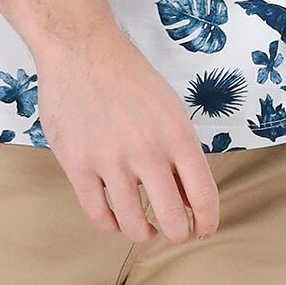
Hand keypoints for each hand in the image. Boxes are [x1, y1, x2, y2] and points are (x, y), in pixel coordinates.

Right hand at [35, 22, 221, 242]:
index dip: (208, 222)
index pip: (204, 195)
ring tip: (145, 229)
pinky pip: (98, 214)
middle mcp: (147, 150)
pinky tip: (116, 218)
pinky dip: (111, 225)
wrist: (81, 50)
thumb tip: (190, 198)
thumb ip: (180, 153)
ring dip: (144, 234)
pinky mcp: (77, 165)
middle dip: (178, 234)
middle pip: (173, 218)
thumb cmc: (128, 79)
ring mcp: (110, 160)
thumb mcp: (169, 109)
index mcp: (177, 134)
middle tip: (176, 233)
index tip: (204, 230)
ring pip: (134, 224)